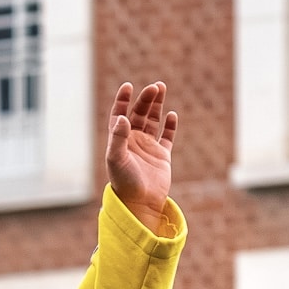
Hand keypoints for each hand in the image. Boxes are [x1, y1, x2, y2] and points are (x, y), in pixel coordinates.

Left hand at [104, 81, 177, 232]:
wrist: (140, 202)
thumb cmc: (124, 181)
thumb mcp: (117, 158)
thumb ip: (118, 137)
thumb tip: (123, 116)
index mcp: (119, 140)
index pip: (119, 114)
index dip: (123, 100)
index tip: (128, 86)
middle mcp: (133, 141)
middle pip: (139, 114)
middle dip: (145, 99)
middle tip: (154, 87)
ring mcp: (148, 147)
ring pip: (153, 120)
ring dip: (156, 105)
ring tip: (161, 88)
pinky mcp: (162, 155)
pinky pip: (167, 136)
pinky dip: (170, 126)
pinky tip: (172, 115)